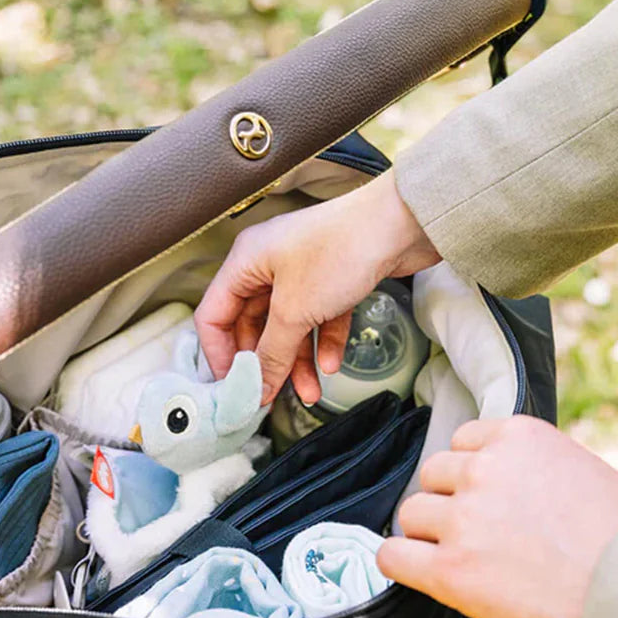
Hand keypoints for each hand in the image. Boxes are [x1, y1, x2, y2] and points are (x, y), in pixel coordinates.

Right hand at [194, 169, 439, 404]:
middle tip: (271, 394)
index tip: (234, 387)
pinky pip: (318, 319)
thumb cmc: (341, 248)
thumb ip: (271, 353)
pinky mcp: (331, 279)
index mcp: (245, 262)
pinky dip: (324, 342)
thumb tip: (255, 388)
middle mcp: (268, 265)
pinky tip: (333, 365)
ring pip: (288, 327)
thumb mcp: (295, 311)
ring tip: (311, 391)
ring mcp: (301, 272)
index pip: (214, 315)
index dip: (220, 355)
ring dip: (298, 361)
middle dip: (266, 362)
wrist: (404, 223)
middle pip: (252, 325)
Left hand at [377, 416, 617, 617]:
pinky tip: (418, 572)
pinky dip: (400, 563)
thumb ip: (527, 468)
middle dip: (449, 502)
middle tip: (478, 534)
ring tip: (463, 559)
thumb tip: (497, 480)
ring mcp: (463, 520)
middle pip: (432, 476)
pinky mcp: (450, 571)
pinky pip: (392, 556)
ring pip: (410, 514)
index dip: (471, 474)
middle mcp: (483, 470)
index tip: (487, 499)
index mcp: (517, 437)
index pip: (462, 442)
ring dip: (427, 534)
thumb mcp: (579, 472)